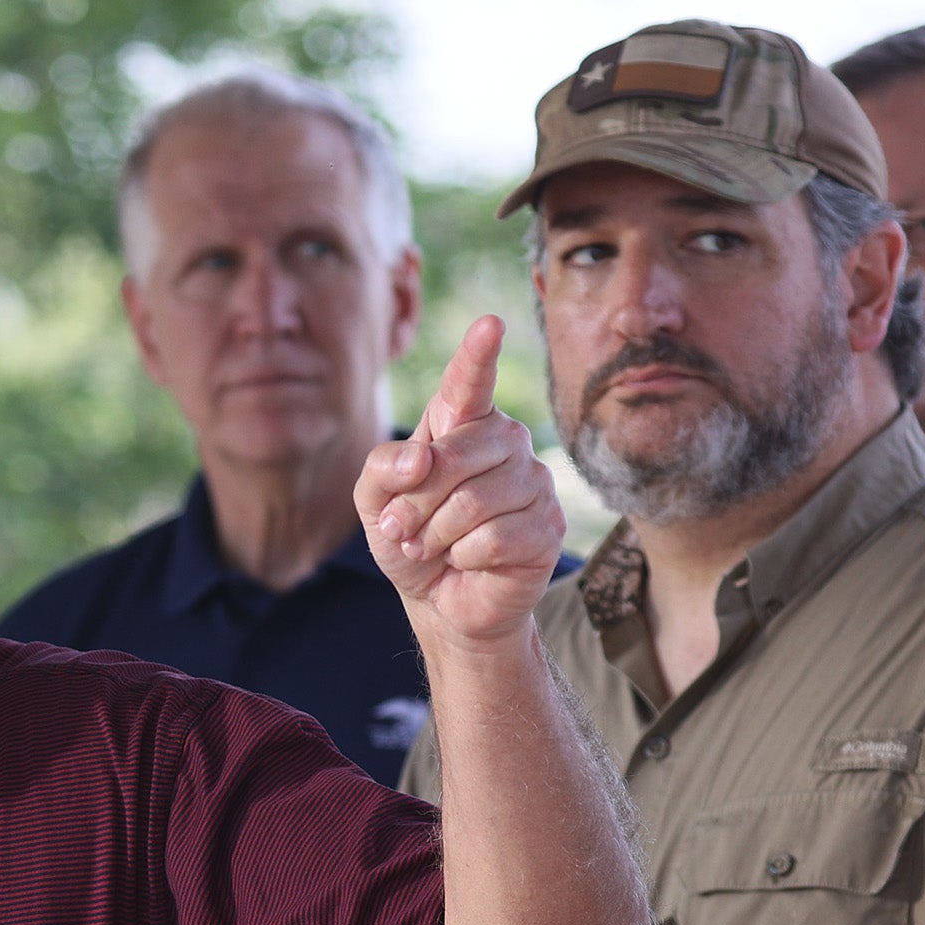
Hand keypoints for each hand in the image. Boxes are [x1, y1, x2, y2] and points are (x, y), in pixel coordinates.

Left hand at [356, 315, 566, 654]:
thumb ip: (381, 469)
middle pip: (455, 457)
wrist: (440, 600)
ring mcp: (534, 482)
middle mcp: (506, 442)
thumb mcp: (375, 503)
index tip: (489, 324)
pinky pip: (497, 536)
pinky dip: (466, 556)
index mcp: (462, 424)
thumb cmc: (412, 538)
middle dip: (416, 501)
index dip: (477, 355)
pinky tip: (467, 560)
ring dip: (437, 534)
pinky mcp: (548, 526)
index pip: (468, 384)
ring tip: (431, 547)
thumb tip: (420, 459)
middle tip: (402, 528)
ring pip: (476, 501)